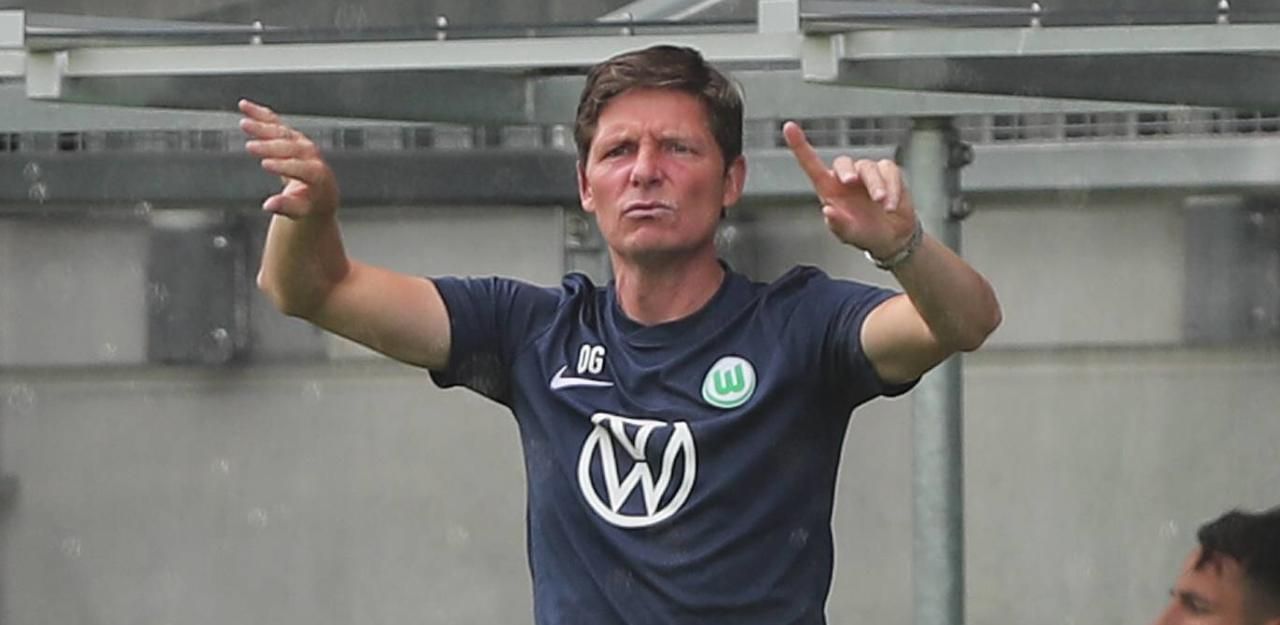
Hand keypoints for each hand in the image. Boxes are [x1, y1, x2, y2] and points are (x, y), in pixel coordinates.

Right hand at [239, 99, 339, 219]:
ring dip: (263, 127)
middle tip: (250, 148)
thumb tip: (268, 205)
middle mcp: (311, 154)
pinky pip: (275, 122)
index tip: (265, 165)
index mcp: (317, 174)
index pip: (301, 168)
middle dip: (270, 148)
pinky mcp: (292, 135)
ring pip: (281, 132)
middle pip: (290, 148)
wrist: (320, 191)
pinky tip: (244, 106)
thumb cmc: (309, 203)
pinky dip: (259, 114)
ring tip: (244, 123)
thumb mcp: (300, 210)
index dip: (284, 166)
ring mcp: (302, 142)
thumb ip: (286, 206)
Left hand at [782, 121, 917, 258]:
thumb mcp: (849, 235)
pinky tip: (891, 205)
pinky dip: (893, 188)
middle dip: (847, 170)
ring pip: (868, 167)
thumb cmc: (864, 233)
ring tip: (882, 204)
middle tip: (852, 182)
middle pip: (843, 162)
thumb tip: (827, 211)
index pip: (812, 165)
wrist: (892, 237)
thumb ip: (838, 225)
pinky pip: (889, 171)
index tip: (789, 127)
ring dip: (876, 186)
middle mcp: (846, 178)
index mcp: (830, 189)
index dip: (800, 146)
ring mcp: (867, 173)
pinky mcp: (888, 172)